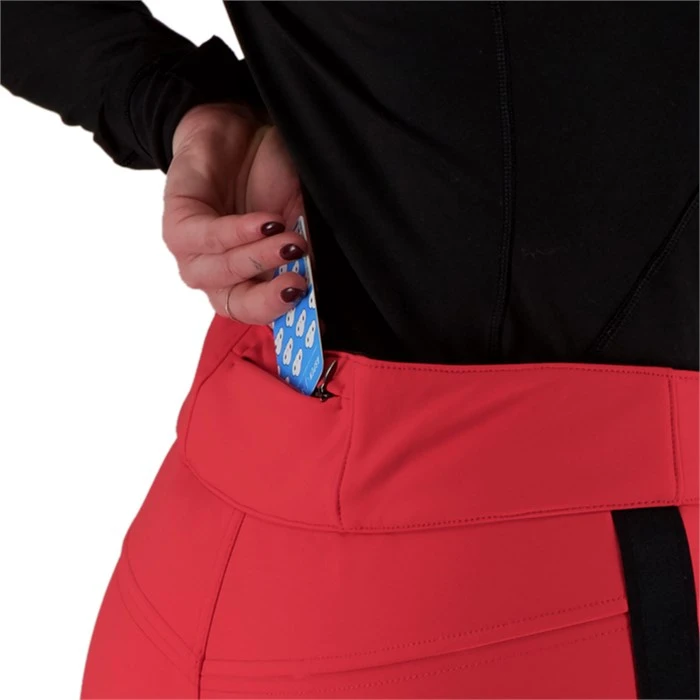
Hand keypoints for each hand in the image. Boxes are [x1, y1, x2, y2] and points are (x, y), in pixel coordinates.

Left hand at [163, 102, 306, 324]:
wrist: (237, 132)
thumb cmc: (270, 178)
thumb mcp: (298, 216)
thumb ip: (306, 251)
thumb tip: (323, 281)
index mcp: (250, 283)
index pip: (266, 315)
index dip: (290, 324)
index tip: (318, 325)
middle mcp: (220, 278)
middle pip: (238, 306)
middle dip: (269, 301)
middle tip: (299, 285)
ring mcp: (195, 256)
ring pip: (222, 273)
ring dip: (258, 259)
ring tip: (291, 241)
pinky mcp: (177, 225)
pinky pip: (207, 237)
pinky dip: (238, 231)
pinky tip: (265, 222)